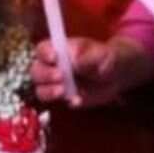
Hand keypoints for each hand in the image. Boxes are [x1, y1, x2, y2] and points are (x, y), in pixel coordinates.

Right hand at [30, 36, 153, 107]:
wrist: (117, 74)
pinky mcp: (64, 98)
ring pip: (40, 89)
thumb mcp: (101, 53)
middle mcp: (52, 66)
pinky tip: (78, 100)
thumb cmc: (106, 57)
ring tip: (63, 91)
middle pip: (36, 70)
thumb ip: (87, 55)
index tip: (54, 58)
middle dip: (45, 75)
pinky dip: (66, 102)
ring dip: (48, 91)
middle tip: (60, 77)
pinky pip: (58, 103)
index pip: (42, 49)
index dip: (44, 53)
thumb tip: (74, 59)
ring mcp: (56, 84)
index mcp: (58, 49)